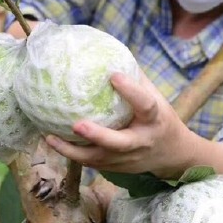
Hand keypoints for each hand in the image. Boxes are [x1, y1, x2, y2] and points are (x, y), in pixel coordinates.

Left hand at [45, 70, 196, 178]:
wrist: (172, 155)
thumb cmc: (159, 118)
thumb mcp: (155, 98)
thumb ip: (135, 79)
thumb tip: (110, 53)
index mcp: (154, 119)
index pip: (145, 105)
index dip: (131, 91)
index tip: (113, 75)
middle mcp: (141, 141)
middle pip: (119, 143)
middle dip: (98, 135)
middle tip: (77, 124)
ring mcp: (128, 159)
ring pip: (99, 158)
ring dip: (73, 150)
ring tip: (50, 137)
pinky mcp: (116, 168)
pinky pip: (92, 163)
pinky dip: (72, 154)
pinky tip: (53, 141)